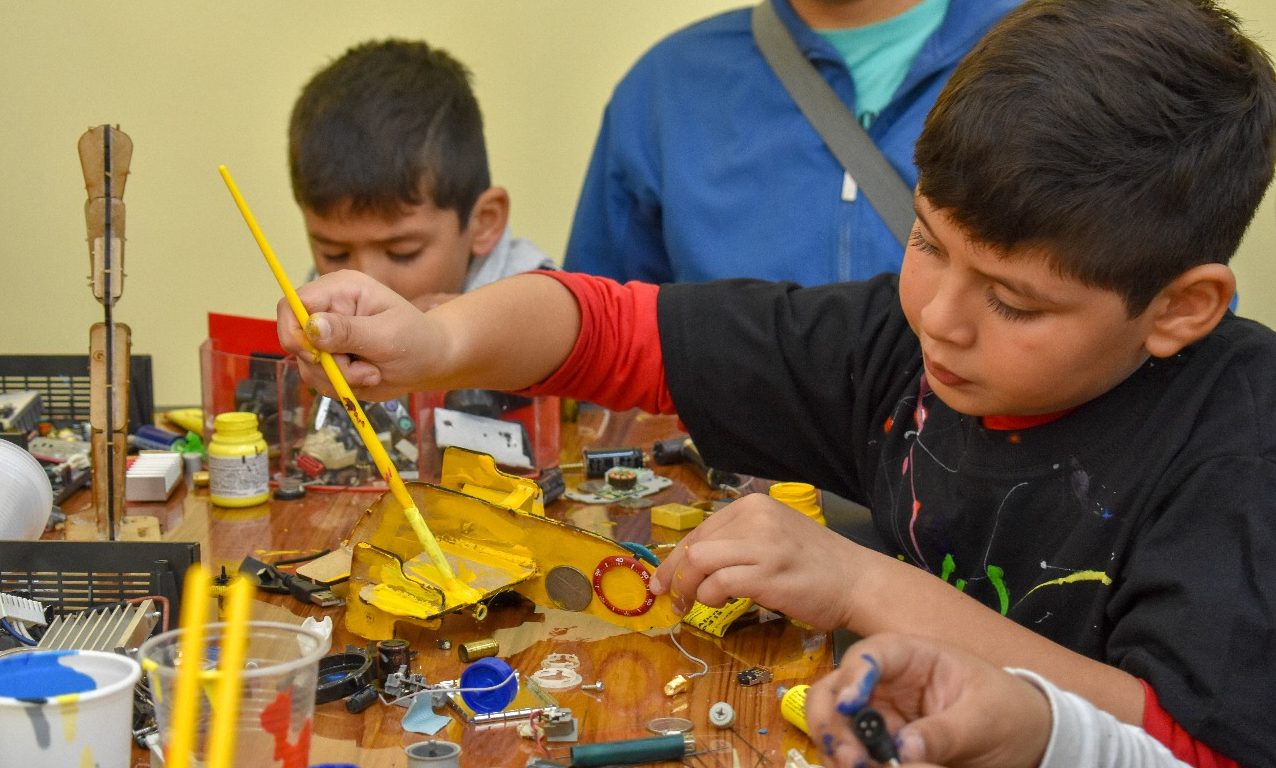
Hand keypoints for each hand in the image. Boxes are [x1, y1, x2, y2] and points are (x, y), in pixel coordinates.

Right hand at [278, 269, 439, 400]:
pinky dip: (340, 386)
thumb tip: (312, 326)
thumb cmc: (417, 340)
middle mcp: (328, 309)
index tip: (315, 355)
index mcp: (341, 289)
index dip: (294, 331)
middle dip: (326, 364)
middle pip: (294, 338)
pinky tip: (366, 378)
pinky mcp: (329, 358)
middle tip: (362, 371)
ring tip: (373, 373)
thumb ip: (349, 331)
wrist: (429, 362)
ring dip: (338, 378)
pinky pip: (317, 378)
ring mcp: (325, 336)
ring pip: (306, 364)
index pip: (292, 303)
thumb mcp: (387, 335)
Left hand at [650, 493, 862, 629]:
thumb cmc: (817, 564)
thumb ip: (739, 541)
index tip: (664, 579)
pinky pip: (719, 584)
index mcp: (754, 505)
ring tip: (691, 606)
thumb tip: (693, 562)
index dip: (675, 558)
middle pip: (694, 545)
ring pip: (699, 562)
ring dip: (687, 589)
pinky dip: (710, 598)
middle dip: (674, 575)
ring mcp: (764, 545)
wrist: (859, 581)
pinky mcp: (769, 574)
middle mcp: (757, 518)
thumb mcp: (775, 537)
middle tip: (670, 599)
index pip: (700, 530)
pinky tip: (719, 605)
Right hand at [805, 633, 1050, 767]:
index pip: (870, 656)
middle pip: (833, 693)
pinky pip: (857, 758)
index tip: (849, 707)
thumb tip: (903, 750)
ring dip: (843, 754)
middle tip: (850, 760)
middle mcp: (884, 685)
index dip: (852, 677)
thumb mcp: (985, 719)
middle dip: (831, 725)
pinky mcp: (881, 749)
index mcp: (910, 658)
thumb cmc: (1009, 712)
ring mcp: (879, 718)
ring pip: (836, 731)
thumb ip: (944, 731)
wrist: (1026, 740)